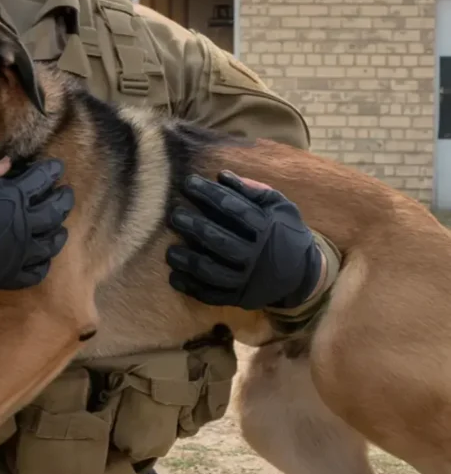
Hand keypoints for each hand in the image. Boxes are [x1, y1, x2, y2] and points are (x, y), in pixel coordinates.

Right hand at [0, 157, 73, 294]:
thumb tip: (9, 162)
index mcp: (15, 197)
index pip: (42, 179)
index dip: (52, 171)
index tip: (57, 168)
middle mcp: (26, 223)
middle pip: (55, 210)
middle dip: (64, 199)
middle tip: (66, 194)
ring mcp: (22, 251)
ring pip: (51, 242)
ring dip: (59, 233)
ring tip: (61, 229)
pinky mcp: (14, 273)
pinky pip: (36, 271)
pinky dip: (43, 264)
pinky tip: (43, 259)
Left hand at [166, 170, 321, 310]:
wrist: (303, 274)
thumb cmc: (285, 232)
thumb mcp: (280, 206)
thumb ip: (253, 190)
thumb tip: (221, 175)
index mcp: (267, 229)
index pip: (234, 209)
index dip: (210, 194)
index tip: (188, 182)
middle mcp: (257, 256)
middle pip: (220, 241)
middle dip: (194, 227)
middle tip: (174, 215)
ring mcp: (248, 280)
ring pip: (213, 272)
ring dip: (188, 261)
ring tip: (170, 251)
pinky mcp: (240, 298)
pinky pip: (212, 295)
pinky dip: (192, 288)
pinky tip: (175, 277)